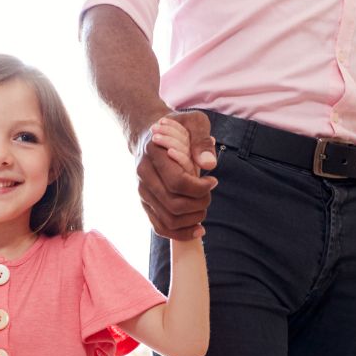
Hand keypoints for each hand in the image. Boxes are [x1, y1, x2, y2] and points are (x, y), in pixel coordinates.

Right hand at [135, 110, 217, 240]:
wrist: (149, 135)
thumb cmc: (176, 129)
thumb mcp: (193, 122)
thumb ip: (202, 140)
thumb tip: (210, 165)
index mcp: (154, 154)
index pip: (177, 182)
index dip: (200, 188)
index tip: (213, 181)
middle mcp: (144, 176)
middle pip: (174, 204)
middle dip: (199, 204)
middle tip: (209, 194)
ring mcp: (142, 193)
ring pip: (168, 220)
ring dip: (192, 220)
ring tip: (203, 208)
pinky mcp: (145, 205)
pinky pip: (160, 228)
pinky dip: (180, 233)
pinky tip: (197, 229)